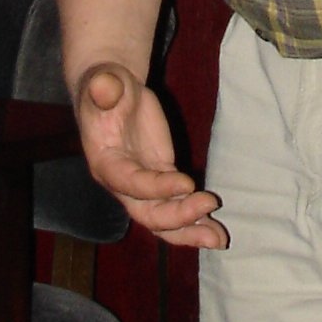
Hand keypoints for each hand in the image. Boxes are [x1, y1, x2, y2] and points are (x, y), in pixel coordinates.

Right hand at [77, 64, 227, 248]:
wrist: (113, 91)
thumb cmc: (107, 85)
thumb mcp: (105, 82)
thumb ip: (104, 88)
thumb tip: (104, 86)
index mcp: (105, 163)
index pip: (130, 183)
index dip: (156, 188)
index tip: (187, 183)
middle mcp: (122, 182)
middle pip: (147, 213)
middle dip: (178, 219)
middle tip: (209, 208)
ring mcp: (143, 184)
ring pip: (163, 218)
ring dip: (190, 230)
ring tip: (218, 238)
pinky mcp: (161, 176)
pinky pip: (177, 203)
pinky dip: (195, 215)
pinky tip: (214, 225)